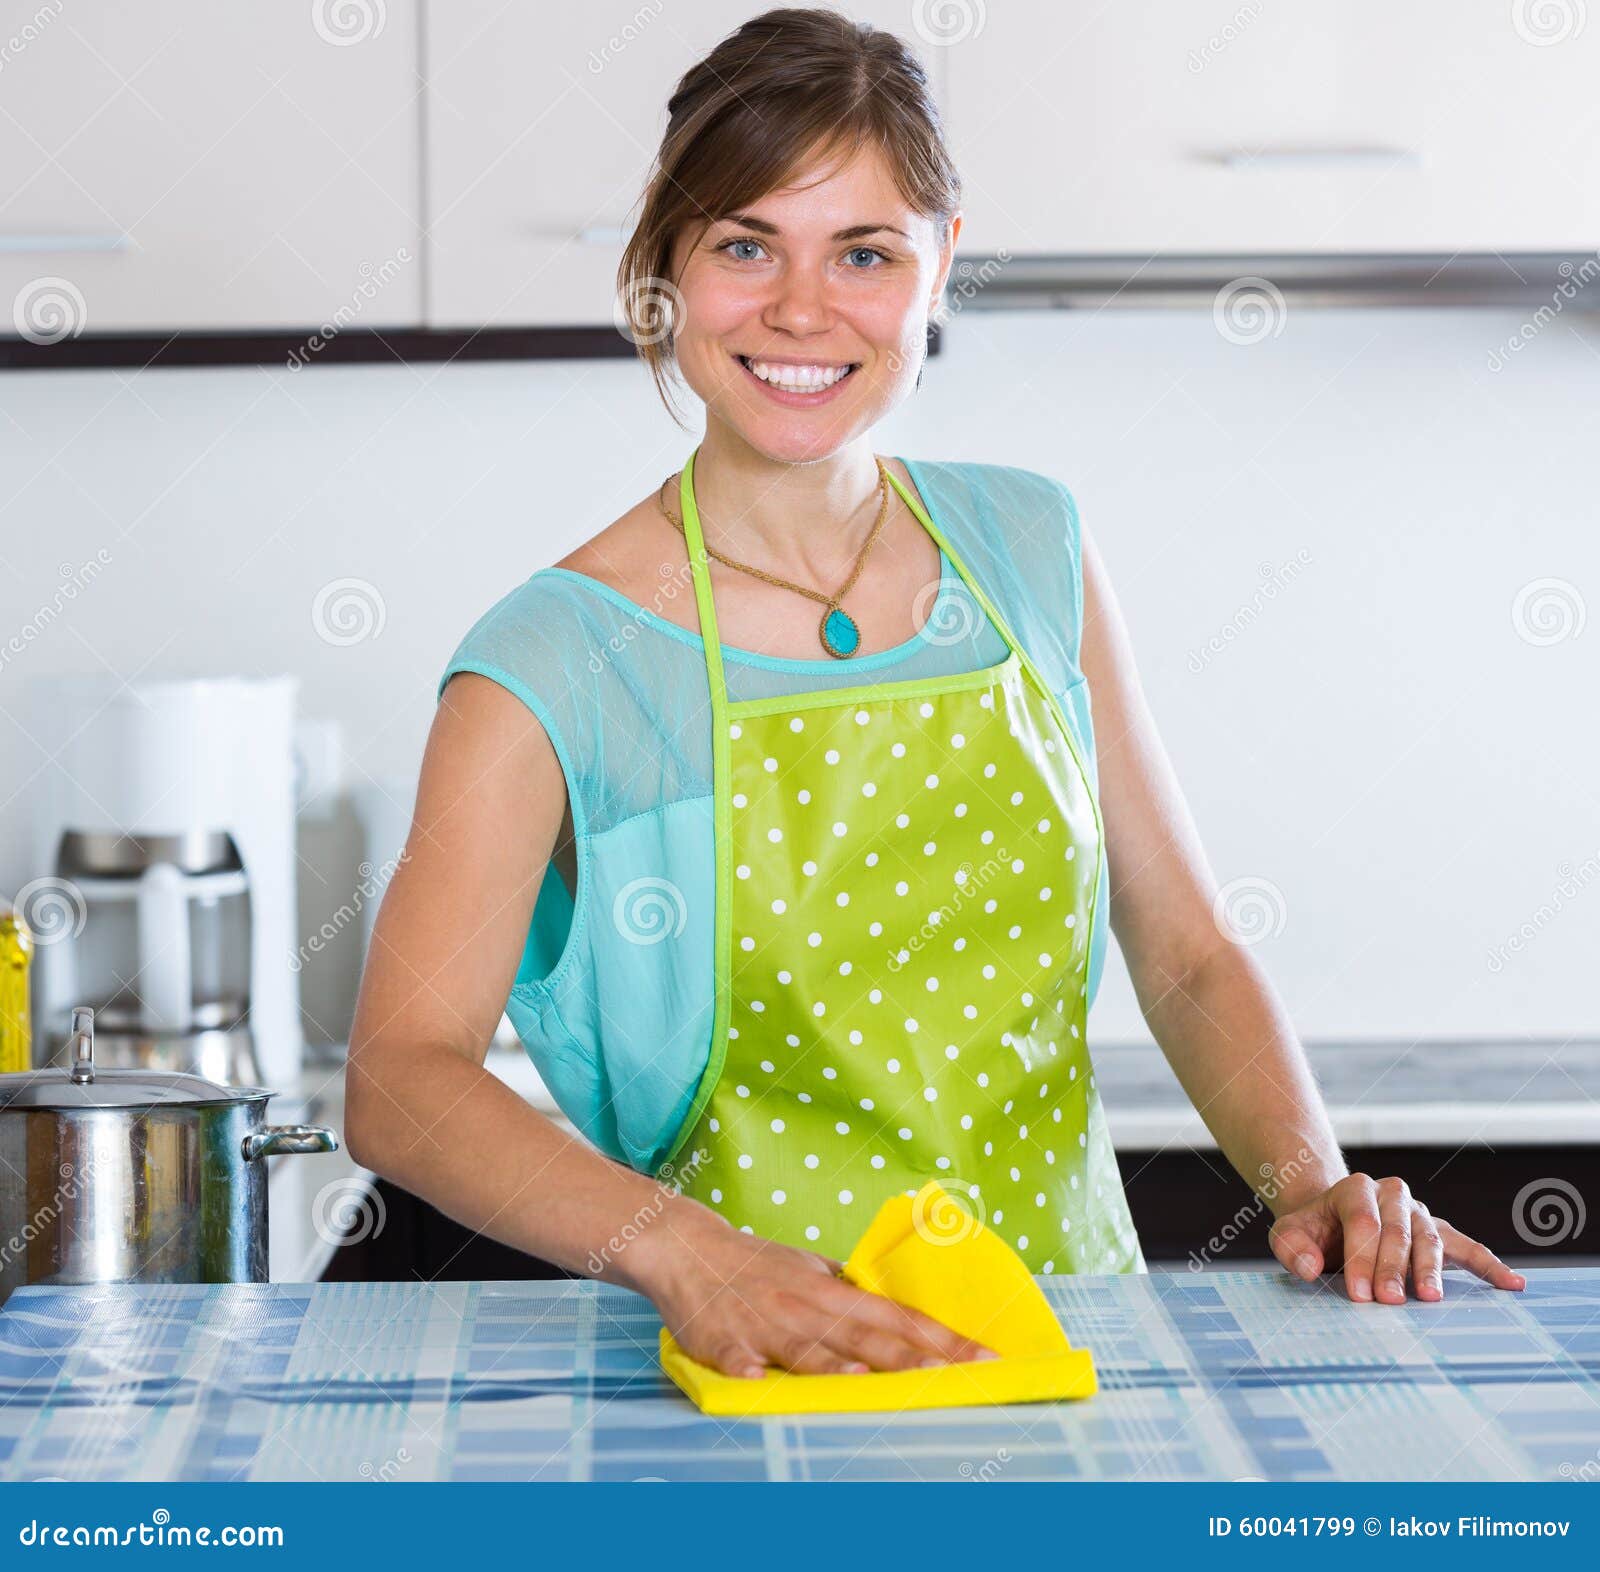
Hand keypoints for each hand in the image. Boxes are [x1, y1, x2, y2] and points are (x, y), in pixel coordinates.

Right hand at [641, 1197, 996, 1378]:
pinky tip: (755, 1381)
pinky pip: (734, 1357)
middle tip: (952, 1375)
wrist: (688, 1248)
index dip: (942, 1338)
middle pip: (864, 1334)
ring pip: (805, 1347)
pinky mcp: (720, 1340)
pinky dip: (746, 1370)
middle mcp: (806, 1307)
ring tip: (864, 1378)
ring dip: (833, 1362)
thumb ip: (851, 1293)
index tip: (985, 1357)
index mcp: (831, 1292)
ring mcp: (764, 1325)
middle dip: (910, 1357)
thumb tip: (898, 1311)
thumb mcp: (810, 1271)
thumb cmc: (756, 1266)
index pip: (898, 1316)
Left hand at [1268, 1173, 1526, 1302]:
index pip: (1363, 1221)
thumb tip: (1309, 1268)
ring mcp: (1418, 1212)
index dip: (1361, 1257)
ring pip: (1429, 1238)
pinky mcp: (1439, 1233)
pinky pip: (1467, 1248)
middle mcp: (1391, 1194)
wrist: (1331, 1222)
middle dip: (1393, 1268)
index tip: (1359, 1294)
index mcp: (1355, 1189)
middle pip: (1397, 1230)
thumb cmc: (1311, 1232)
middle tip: (1390, 1302)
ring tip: (1430, 1299)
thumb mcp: (1288, 1235)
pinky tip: (1512, 1285)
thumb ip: (1291, 1248)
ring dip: (1430, 1270)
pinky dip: (1490, 1265)